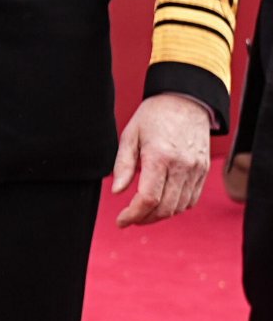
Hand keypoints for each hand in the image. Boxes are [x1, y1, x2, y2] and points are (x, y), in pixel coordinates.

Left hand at [112, 93, 210, 227]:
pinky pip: (191, 199)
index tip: (121, 221)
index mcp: (159, 156)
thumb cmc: (154, 115)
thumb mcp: (130, 134)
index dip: (133, 215)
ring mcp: (196, 170)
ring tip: (144, 212)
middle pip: (165, 208)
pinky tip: (162, 203)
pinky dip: (176, 207)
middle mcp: (181, 166)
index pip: (148, 199)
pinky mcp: (203, 171)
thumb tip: (117, 191)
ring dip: (160, 215)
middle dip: (145, 219)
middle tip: (130, 219)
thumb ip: (123, 165)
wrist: (186, 100)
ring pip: (179, 207)